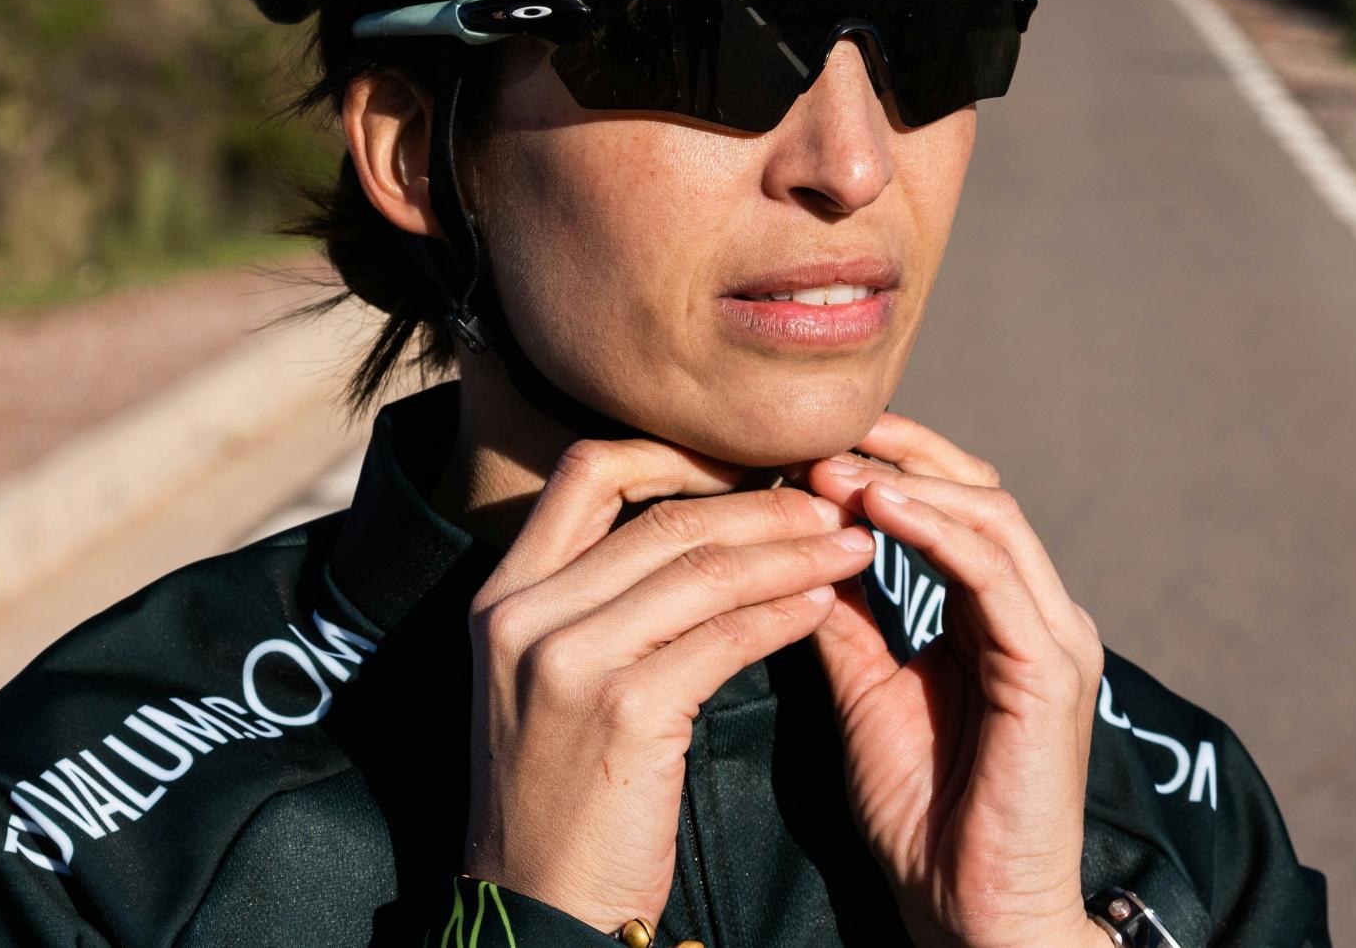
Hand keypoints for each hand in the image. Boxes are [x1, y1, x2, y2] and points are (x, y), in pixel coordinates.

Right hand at [463, 437, 877, 931]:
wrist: (538, 909)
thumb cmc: (563, 794)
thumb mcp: (551, 678)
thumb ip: (597, 598)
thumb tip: (700, 522)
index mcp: (503, 594)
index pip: (589, 471)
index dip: (678, 453)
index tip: (751, 464)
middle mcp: (523, 614)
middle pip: (663, 515)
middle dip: (762, 502)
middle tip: (831, 503)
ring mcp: (568, 661)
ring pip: (704, 568)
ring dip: (793, 550)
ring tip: (851, 546)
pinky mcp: (623, 712)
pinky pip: (726, 636)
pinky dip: (785, 612)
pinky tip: (825, 606)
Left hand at [805, 415, 1108, 947]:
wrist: (972, 914)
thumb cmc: (925, 818)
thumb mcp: (864, 692)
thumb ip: (844, 617)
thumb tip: (799, 541)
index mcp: (999, 617)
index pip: (954, 506)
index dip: (885, 466)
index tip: (804, 447)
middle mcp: (1038, 614)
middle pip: (980, 491)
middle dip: (901, 453)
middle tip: (819, 433)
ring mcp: (1053, 638)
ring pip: (993, 517)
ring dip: (909, 484)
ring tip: (833, 467)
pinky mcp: (1051, 672)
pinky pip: (995, 575)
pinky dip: (935, 532)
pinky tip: (876, 509)